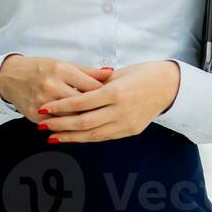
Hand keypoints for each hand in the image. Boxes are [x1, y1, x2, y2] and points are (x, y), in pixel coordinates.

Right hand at [0, 54, 110, 122]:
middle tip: (108, 114)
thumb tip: (111, 73)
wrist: (10, 76)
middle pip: (83, 104)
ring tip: (95, 122)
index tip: (113, 99)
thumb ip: (88, 72)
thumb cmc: (40, 68)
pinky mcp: (34, 115)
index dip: (105, 94)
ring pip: (71, 118)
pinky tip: (77, 129)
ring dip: (84, 121)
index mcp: (61, 69)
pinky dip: (67, 128)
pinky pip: (56, 125)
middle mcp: (51, 85)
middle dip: (97, 110)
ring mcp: (41, 101)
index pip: (91, 86)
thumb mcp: (64, 64)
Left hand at [37, 60, 181, 143]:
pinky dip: (86, 138)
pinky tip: (73, 138)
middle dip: (61, 125)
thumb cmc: (142, 73)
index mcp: (116, 92)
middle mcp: (120, 110)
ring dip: (71, 136)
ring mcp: (126, 123)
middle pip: (84, 122)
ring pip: (93, 134)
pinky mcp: (130, 131)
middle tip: (42, 125)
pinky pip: (104, 137)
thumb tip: (73, 89)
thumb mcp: (119, 73)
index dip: (61, 107)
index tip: (44, 109)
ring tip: (52, 136)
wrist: (169, 86)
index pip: (82, 102)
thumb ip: (96, 84)